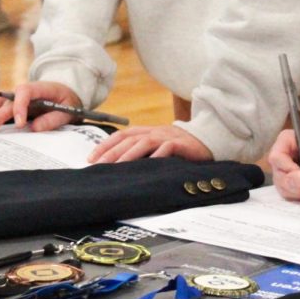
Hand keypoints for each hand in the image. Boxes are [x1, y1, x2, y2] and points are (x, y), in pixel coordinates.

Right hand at [0, 81, 82, 132]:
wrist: (64, 92)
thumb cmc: (65, 101)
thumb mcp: (68, 110)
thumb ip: (53, 119)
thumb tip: (34, 128)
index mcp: (40, 88)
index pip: (24, 91)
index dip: (19, 106)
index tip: (19, 124)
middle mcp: (23, 89)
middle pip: (5, 99)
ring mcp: (14, 94)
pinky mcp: (9, 101)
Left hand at [88, 125, 211, 163]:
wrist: (208, 140)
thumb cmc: (180, 148)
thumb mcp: (159, 147)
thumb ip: (143, 152)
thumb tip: (119, 165)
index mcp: (148, 131)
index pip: (122, 135)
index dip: (105, 145)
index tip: (91, 158)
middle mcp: (155, 131)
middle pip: (129, 139)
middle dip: (112, 152)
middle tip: (98, 165)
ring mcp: (168, 136)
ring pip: (144, 142)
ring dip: (129, 154)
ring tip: (118, 166)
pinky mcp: (181, 144)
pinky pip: (168, 147)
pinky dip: (158, 155)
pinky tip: (149, 163)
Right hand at [268, 129, 299, 201]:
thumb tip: (289, 183)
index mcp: (287, 141)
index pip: (276, 158)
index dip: (288, 169)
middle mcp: (284, 155)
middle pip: (279, 175)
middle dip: (299, 185)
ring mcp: (288, 169)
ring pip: (284, 188)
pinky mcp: (293, 182)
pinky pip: (290, 194)